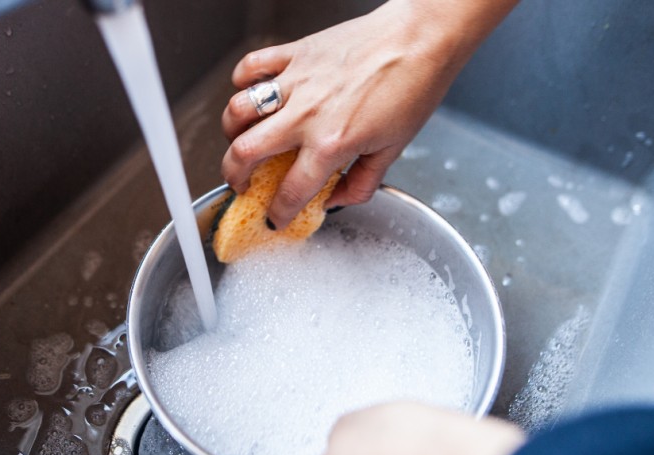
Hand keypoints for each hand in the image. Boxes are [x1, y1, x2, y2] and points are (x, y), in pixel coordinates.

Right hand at [221, 0, 516, 228]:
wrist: (421, 38)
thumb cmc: (414, 86)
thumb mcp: (394, 149)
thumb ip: (362, 183)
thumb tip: (338, 198)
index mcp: (331, 144)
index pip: (290, 192)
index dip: (278, 213)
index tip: (275, 218)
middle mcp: (306, 115)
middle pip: (244, 154)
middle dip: (234, 178)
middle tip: (240, 184)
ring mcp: (295, 82)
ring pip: (237, 112)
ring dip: (231, 132)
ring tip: (240, 140)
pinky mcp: (294, 54)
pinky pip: (250, 68)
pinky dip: (242, 83)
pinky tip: (250, 93)